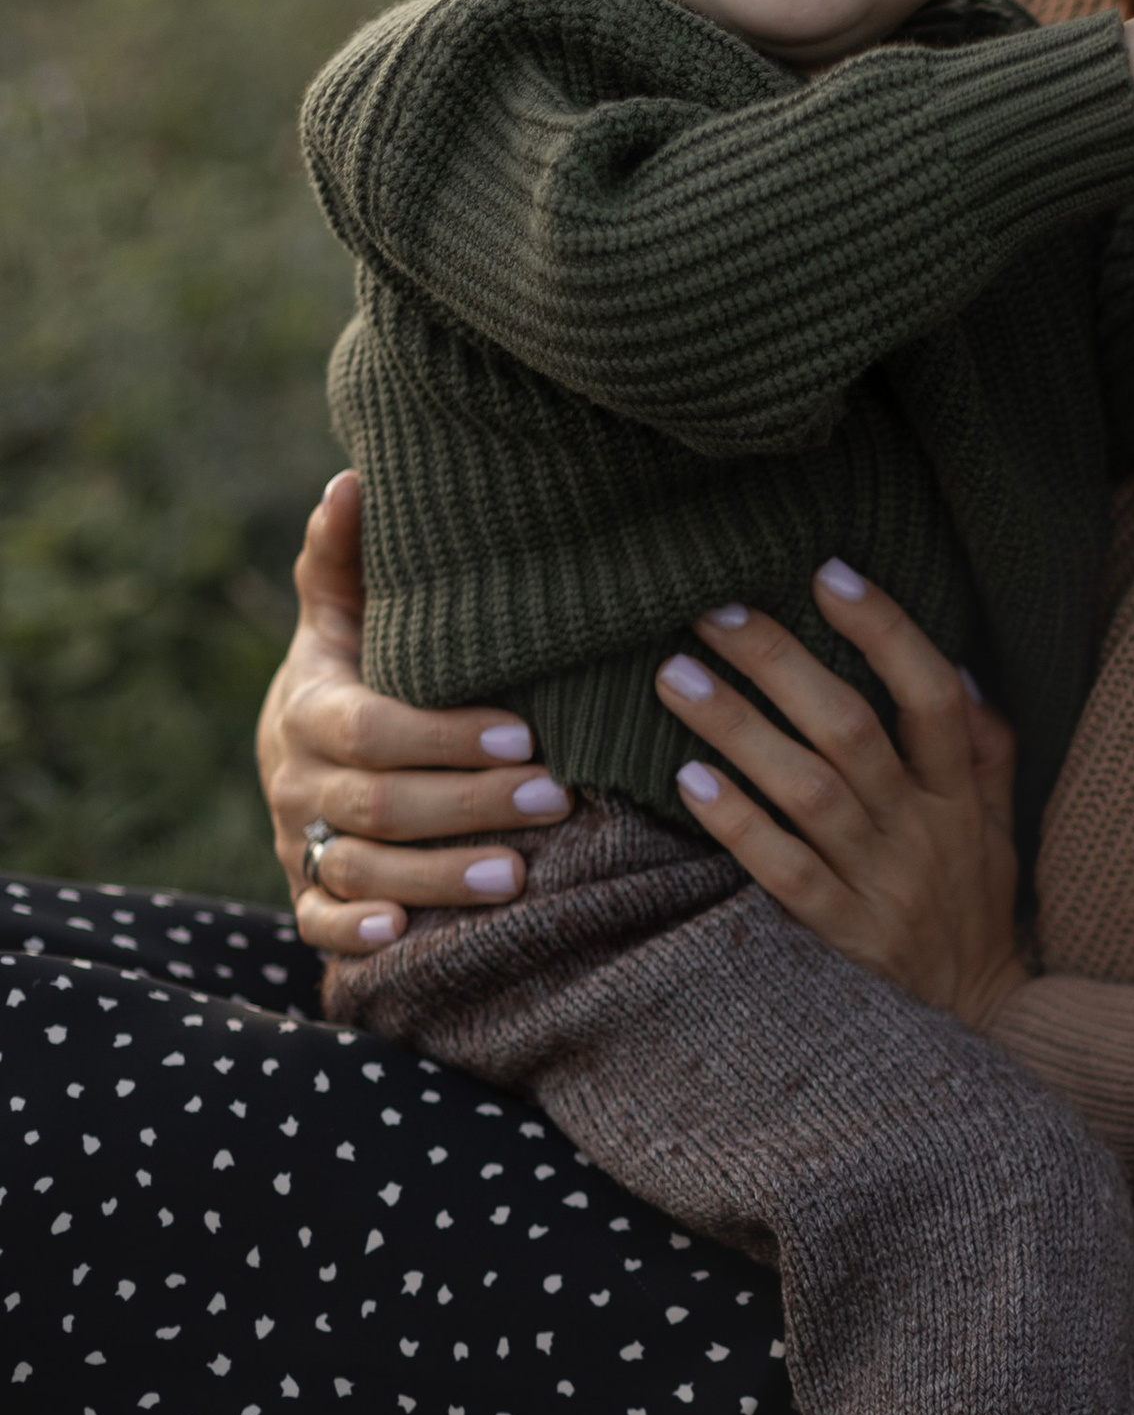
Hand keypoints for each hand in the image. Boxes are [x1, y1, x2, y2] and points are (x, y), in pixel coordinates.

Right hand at [258, 471, 570, 951]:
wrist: (301, 742)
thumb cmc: (353, 664)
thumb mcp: (345, 611)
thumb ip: (346, 557)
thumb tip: (352, 480)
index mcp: (312, 707)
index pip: (374, 728)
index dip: (444, 735)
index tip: (525, 730)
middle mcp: (297, 779)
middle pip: (376, 803)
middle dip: (467, 804)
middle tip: (554, 797)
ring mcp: (298, 840)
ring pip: (358, 868)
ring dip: (437, 875)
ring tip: (519, 876)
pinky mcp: (305, 891)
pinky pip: (315, 922)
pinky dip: (352, 932)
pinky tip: (402, 933)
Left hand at [652, 571, 1027, 1026]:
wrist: (976, 1030)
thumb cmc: (971, 914)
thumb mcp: (997, 831)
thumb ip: (985, 751)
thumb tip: (954, 666)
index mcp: (961, 798)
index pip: (934, 695)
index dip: (886, 629)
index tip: (829, 573)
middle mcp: (922, 834)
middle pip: (853, 730)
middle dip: (781, 662)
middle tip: (713, 612)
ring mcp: (880, 887)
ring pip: (809, 791)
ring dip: (739, 727)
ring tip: (676, 676)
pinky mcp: (838, 938)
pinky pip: (784, 872)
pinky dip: (739, 823)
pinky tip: (689, 778)